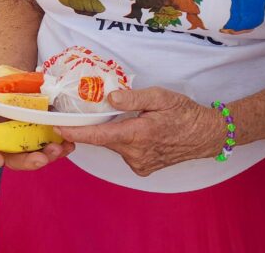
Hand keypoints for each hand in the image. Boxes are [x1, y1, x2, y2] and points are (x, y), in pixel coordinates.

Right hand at [0, 84, 74, 170]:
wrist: (7, 91)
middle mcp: (7, 145)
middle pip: (16, 159)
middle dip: (29, 161)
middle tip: (40, 159)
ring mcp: (25, 143)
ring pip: (36, 154)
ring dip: (49, 155)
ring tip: (59, 149)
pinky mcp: (41, 138)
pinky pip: (51, 146)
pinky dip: (62, 147)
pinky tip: (70, 144)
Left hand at [57, 87, 224, 176]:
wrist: (206, 135)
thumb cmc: (184, 113)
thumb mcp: (160, 97)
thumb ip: (133, 98)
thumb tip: (109, 98)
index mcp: (138, 135)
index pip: (99, 136)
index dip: (76, 132)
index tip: (58, 127)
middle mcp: (136, 153)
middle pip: (104, 139)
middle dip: (94, 126)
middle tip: (90, 110)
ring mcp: (140, 163)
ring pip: (114, 145)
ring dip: (113, 132)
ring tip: (130, 118)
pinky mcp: (143, 168)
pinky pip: (125, 152)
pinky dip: (124, 140)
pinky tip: (138, 131)